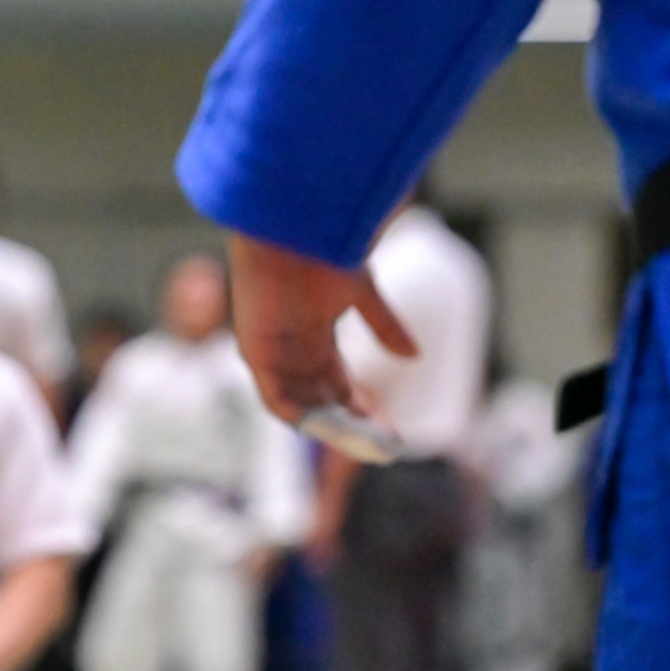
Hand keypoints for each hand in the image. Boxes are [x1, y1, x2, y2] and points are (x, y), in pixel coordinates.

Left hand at [225, 230, 415, 427]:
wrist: (289, 226)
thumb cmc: (322, 248)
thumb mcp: (362, 292)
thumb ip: (384, 324)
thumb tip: (414, 355)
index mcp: (312, 335)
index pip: (338, 385)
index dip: (364, 410)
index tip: (392, 433)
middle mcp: (291, 349)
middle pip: (323, 400)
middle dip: (354, 425)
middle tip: (385, 445)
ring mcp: (272, 352)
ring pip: (303, 404)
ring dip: (333, 426)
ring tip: (366, 441)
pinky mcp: (255, 351)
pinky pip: (277, 398)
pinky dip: (303, 416)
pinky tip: (333, 428)